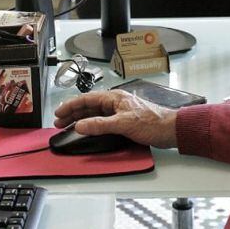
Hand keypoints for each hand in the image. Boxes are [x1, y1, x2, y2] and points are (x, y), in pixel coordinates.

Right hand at [53, 89, 177, 149]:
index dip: (71, 105)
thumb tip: (81, 125)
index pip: (87, 99)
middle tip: (58, 122)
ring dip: (80, 119)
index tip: (58, 112)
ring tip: (67, 126)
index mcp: (114, 98)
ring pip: (94, 114)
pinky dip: (91, 125)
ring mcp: (119, 112)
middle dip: (72, 113)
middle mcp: (115, 103)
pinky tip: (86, 130)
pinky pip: (102, 121)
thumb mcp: (123, 124)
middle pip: (88, 106)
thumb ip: (100, 124)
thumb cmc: (153, 122)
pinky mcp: (124, 122)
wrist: (170, 130)